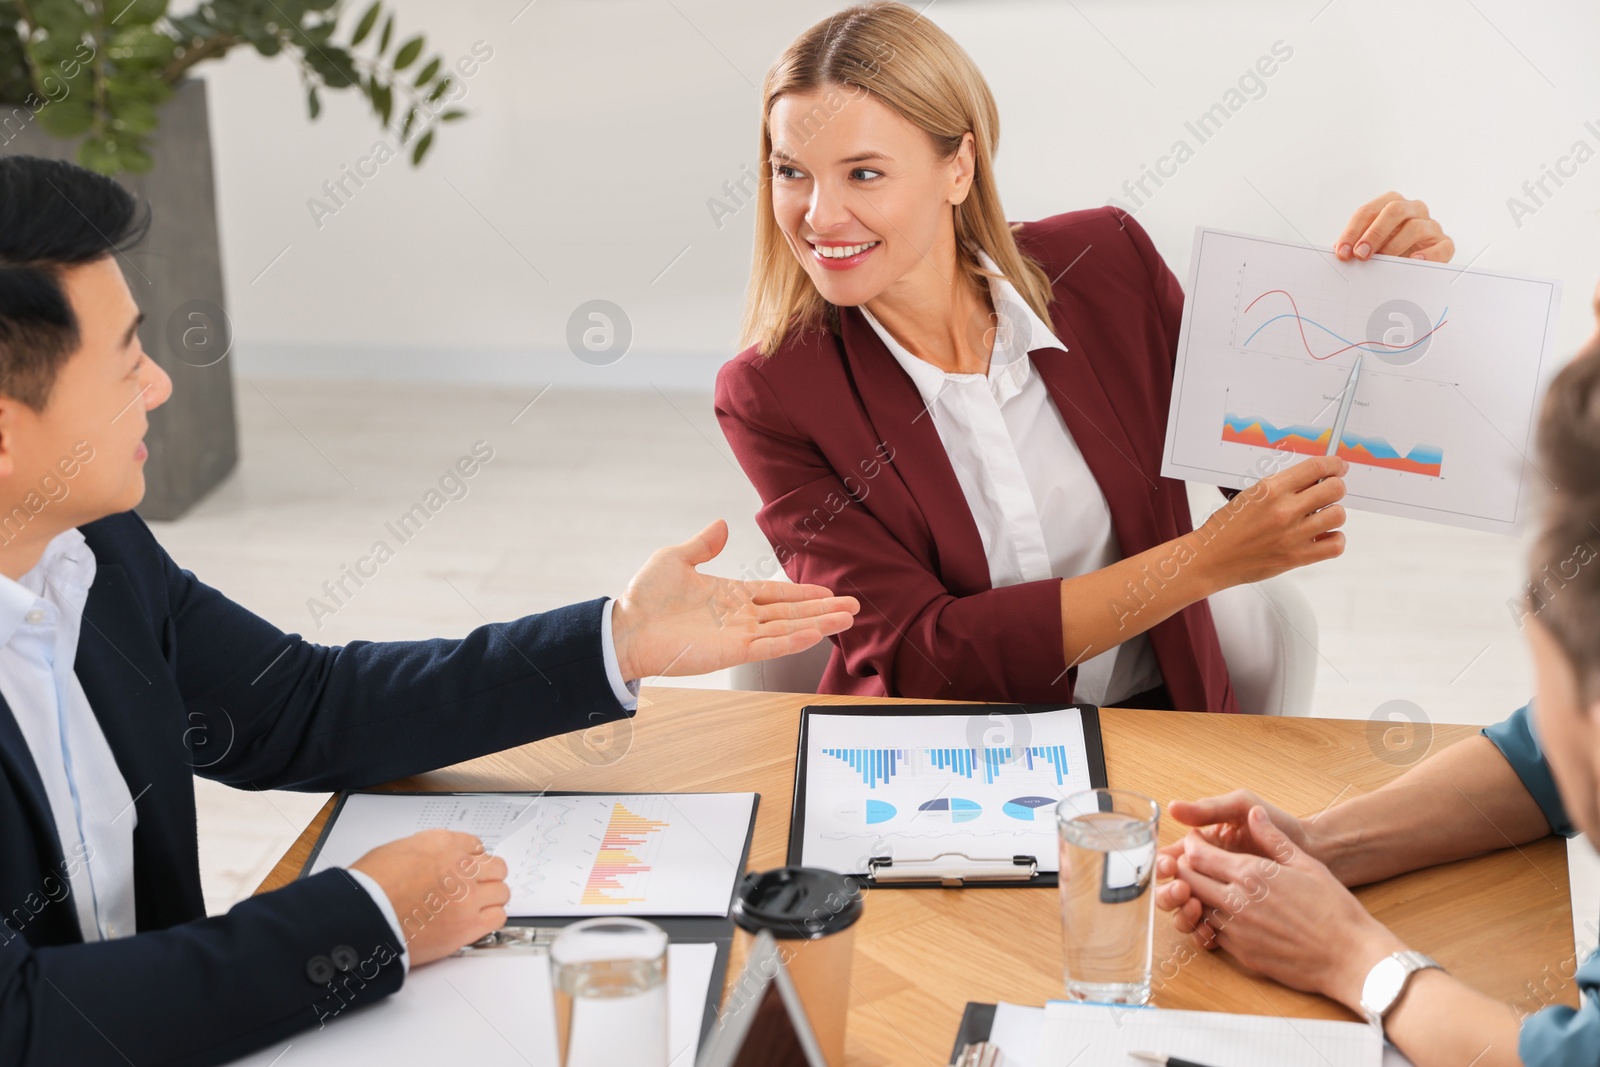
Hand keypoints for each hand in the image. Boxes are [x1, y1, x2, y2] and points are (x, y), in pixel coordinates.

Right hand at [349, 829, 509, 966]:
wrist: (363, 919)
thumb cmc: (369, 888)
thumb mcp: (395, 851)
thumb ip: (424, 853)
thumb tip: (432, 862)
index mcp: (443, 843)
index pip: (476, 845)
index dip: (472, 859)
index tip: (469, 868)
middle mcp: (460, 867)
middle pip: (496, 867)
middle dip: (487, 876)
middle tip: (477, 886)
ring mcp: (467, 897)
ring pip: (501, 892)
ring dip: (491, 897)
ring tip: (477, 905)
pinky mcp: (467, 926)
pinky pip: (497, 917)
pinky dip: (491, 917)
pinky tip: (478, 919)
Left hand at [611, 519, 859, 679]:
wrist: (627, 629)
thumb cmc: (645, 597)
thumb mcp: (675, 558)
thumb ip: (703, 545)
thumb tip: (722, 524)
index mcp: (731, 594)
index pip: (777, 594)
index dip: (804, 593)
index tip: (830, 592)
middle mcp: (740, 616)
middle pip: (791, 613)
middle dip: (823, 610)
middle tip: (853, 608)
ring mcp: (739, 635)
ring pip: (788, 629)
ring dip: (819, 624)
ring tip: (847, 620)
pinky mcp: (732, 652)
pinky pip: (770, 645)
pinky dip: (793, 640)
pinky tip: (816, 633)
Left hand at [1168, 806, 1404, 1008]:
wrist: (1350, 957)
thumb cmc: (1335, 909)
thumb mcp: (1306, 864)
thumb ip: (1273, 838)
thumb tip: (1255, 814)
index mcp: (1251, 874)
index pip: (1198, 854)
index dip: (1191, 844)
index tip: (1195, 839)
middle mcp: (1236, 902)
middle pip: (1188, 880)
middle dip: (1183, 867)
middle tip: (1192, 860)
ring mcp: (1236, 931)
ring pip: (1195, 907)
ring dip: (1194, 895)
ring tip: (1205, 886)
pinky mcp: (1241, 954)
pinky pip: (1211, 933)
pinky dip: (1209, 920)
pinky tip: (1222, 913)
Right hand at [1193, 455, 1346, 588]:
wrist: (1212, 558)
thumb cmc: (1227, 527)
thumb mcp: (1250, 495)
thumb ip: (1282, 487)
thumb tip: (1313, 479)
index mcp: (1271, 490)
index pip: (1316, 467)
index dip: (1334, 464)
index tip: (1338, 467)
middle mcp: (1285, 510)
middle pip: (1335, 489)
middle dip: (1335, 487)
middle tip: (1328, 492)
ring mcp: (1293, 535)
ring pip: (1338, 515)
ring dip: (1333, 513)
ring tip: (1320, 517)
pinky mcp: (1298, 557)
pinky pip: (1336, 545)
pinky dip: (1334, 539)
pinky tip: (1322, 536)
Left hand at [1333, 192, 1454, 262]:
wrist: (1416, 261)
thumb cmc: (1387, 248)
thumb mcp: (1369, 244)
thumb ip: (1354, 245)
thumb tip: (1336, 252)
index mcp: (1391, 204)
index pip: (1368, 211)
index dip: (1352, 231)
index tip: (1342, 252)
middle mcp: (1413, 209)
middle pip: (1394, 210)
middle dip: (1374, 233)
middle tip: (1361, 254)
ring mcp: (1430, 225)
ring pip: (1415, 227)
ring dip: (1394, 245)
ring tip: (1383, 262)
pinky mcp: (1444, 244)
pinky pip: (1441, 247)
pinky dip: (1428, 255)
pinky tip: (1414, 261)